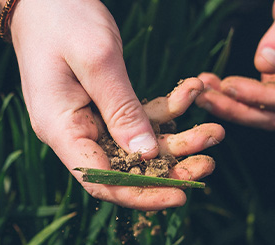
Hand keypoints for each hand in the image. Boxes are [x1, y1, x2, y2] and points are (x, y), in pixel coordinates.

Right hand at [8, 0, 221, 209]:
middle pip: (122, 168)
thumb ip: (121, 109)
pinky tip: (191, 91)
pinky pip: (138, 117)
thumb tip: (145, 156)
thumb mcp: (97, 60)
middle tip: (210, 162)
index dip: (140, 194)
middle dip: (169, 168)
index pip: (99, 180)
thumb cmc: (62, 18)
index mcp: (60, 128)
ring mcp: (88, 117)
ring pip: (137, 145)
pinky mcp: (102, 101)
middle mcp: (72, 131)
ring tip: (214, 129)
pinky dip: (166, 110)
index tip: (181, 196)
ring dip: (176, 139)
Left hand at [195, 0, 274, 129]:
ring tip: (201, 93)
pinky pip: (257, 102)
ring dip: (230, 107)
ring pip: (263, 113)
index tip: (228, 85)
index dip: (260, 97)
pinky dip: (233, 98)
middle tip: (203, 97)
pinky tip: (210, 86)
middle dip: (237, 110)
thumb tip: (265, 64)